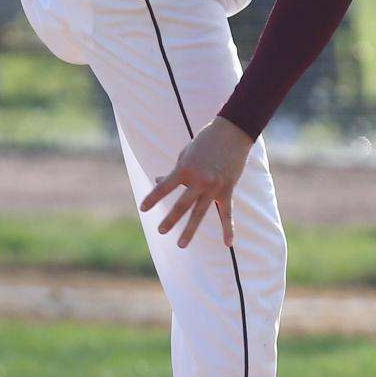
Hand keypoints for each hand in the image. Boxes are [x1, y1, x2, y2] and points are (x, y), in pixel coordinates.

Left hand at [140, 116, 254, 248]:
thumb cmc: (205, 140)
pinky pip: (227, 213)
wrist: (232, 132)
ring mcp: (214, 187)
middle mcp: (199, 181)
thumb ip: (174, 171)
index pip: (164, 187)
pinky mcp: (228, 190)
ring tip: (181, 244)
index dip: (153, 198)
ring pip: (200, 213)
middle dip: (170, 219)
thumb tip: (159, 181)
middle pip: (182, 205)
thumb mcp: (185, 154)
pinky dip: (228, 228)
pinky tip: (228, 243)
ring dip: (190, 230)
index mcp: (185, 169)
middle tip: (161, 231)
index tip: (143, 208)